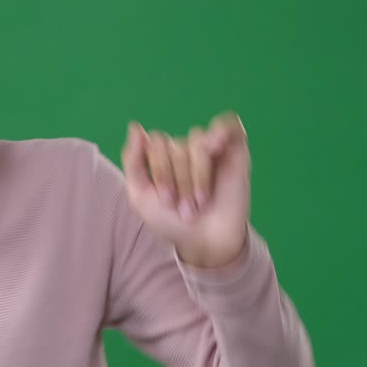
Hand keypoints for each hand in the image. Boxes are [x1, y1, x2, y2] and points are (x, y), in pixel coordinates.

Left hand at [121, 112, 250, 268]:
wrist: (206, 241)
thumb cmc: (171, 221)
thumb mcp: (140, 196)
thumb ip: (133, 161)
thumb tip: (135, 126)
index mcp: (162, 156)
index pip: (156, 143)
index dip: (161, 170)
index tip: (166, 201)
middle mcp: (185, 149)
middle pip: (177, 146)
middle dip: (180, 181)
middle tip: (186, 209)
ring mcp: (210, 149)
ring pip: (198, 141)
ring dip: (198, 175)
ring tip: (202, 201)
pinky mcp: (234, 152)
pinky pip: (228, 124)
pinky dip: (223, 130)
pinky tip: (218, 145)